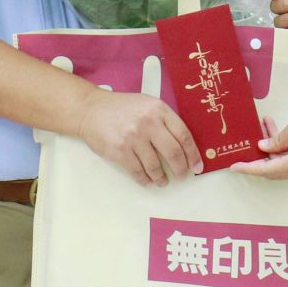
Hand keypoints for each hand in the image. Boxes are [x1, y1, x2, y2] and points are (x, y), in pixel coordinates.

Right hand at [76, 90, 201, 185]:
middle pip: (173, 152)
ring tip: (162, 181)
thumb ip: (164, 120)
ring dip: (161, 178)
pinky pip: (138, 172)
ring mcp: (133, 137)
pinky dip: (145, 180)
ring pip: (155, 166)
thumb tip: (183, 146)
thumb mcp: (146, 105)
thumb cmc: (121, 108)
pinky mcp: (120, 151)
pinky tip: (148, 180)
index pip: (184, 135)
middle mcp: (148, 122)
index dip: (193, 154)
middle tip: (182, 176)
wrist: (90, 109)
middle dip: (181, 169)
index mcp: (159, 109)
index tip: (197, 166)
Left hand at [231, 104, 287, 180]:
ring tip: (265, 125)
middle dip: (258, 157)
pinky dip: (282, 149)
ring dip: (271, 149)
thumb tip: (264, 148)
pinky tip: (277, 130)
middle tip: (245, 144)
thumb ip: (278, 139)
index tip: (234, 166)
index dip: (249, 168)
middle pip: (273, 170)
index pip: (267, 170)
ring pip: (282, 164)